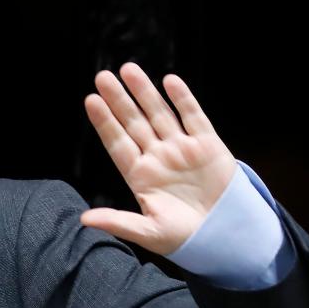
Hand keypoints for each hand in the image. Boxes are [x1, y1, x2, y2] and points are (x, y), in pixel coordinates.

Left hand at [80, 62, 237, 255]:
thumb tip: (84, 219)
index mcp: (140, 175)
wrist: (224, 237)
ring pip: (159, 114)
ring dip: (145, 92)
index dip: (104, 122)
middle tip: (102, 76)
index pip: (117, 143)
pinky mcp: (208, 145)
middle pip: (134, 122)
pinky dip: (183, 99)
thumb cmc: (183, 238)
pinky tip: (169, 81)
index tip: (90, 101)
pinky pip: (193, 117)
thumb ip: (117, 222)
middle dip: (119, 100)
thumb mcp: (148, 232)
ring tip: (128, 69)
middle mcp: (157, 157)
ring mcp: (181, 149)